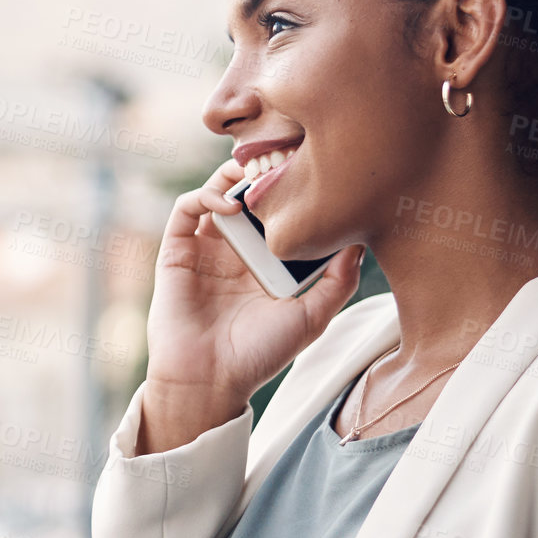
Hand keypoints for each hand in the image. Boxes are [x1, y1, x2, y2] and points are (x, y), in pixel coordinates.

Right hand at [138, 158, 364, 452]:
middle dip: (262, 171)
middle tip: (281, 157)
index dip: (289, 187)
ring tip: (255, 174)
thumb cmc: (260, 354)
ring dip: (233, 176)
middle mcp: (235, 249)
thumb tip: (360, 241)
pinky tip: (229, 205)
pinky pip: (187, 209)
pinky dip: (206, 196)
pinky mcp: (177, 250)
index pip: (277, 210)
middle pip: (247, 193)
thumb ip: (338, 282)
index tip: (310, 170)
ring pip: (217, 191)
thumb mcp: (311, 317)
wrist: (211, 380)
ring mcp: (204, 247)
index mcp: (265, 260)